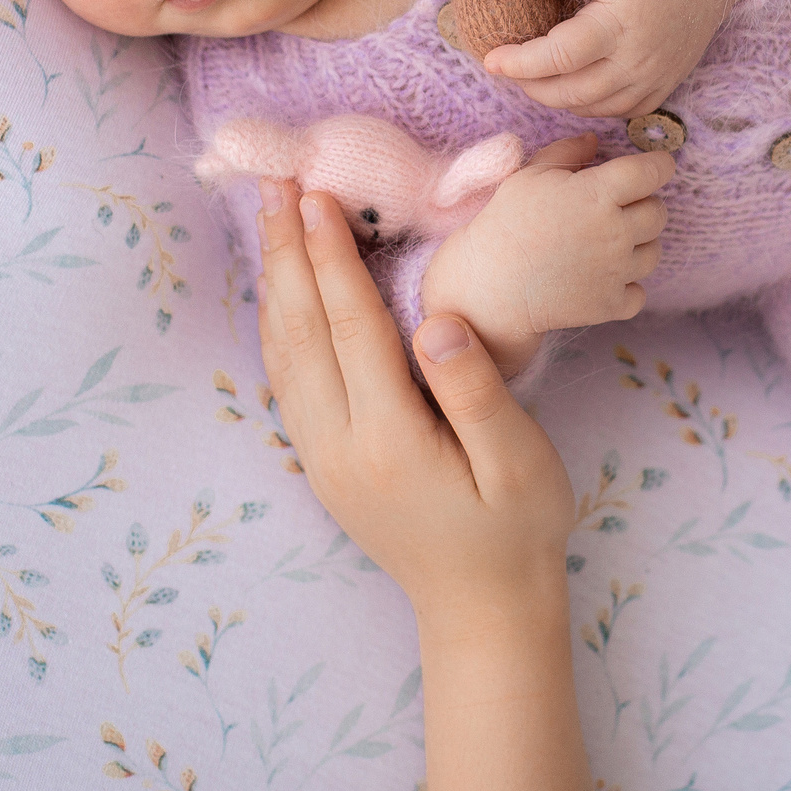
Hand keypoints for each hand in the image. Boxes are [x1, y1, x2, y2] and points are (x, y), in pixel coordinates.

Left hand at [256, 181, 575, 619]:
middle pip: (300, 330)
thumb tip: (435, 321)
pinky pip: (286, 377)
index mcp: (389, 438)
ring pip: (283, 351)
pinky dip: (278, 320)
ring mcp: (321, 455)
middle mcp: (339, 445)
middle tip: (274, 182)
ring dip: (275, 279)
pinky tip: (281, 286)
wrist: (482, 608)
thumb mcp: (520, 462)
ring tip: (270, 215)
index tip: (316, 196)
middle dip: (287, 251)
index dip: (332, 258)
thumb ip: (477, 391)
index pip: (351, 328)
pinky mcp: (321, 460)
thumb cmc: (516, 529)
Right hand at [420, 135, 671, 373]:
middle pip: (659, 213)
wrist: (488, 284)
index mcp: (598, 194)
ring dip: (639, 245)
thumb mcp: (529, 176)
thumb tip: (595, 141)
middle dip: (645, 205)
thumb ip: (567, 152)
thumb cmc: (506, 223)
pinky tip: (604, 278)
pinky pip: (640, 293)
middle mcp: (615, 232)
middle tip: (619, 208)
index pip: (653, 172)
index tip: (656, 166)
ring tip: (608, 243)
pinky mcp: (610, 305)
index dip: (659, 165)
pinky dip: (627, 287)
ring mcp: (616, 272)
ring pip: (654, 252)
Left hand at [484, 0, 751, 117]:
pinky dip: (586, 104)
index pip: (559, 56)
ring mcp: (650, 81)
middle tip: (506, 66)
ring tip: (533, 75)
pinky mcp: (660, 92)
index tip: (490, 59)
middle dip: (530, 85)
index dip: (520, 63)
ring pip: (589, 108)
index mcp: (618, 24)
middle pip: (569, 92)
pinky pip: (614, 112)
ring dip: (554, 97)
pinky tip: (571, 84)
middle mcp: (635, 61)